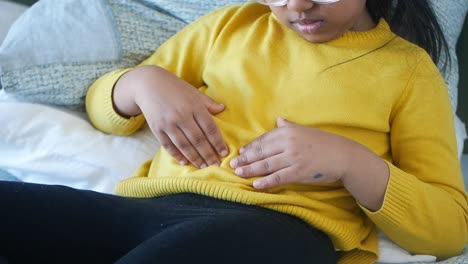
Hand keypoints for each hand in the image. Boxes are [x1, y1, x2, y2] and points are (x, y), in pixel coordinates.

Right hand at [114, 66, 228, 167]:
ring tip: (203, 167)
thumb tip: (222, 109)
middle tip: (216, 165)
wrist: (148, 84)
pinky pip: (169, 145)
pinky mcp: (157, 129)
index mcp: (194, 106)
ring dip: (195, 158)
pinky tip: (185, 162)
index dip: (218, 142)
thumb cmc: (175, 88)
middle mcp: (182, 116)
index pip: (210, 128)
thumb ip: (208, 103)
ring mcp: (168, 123)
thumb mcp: (193, 92)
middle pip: (198, 140)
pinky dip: (177, 155)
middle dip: (208, 154)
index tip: (224, 153)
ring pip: (184, 145)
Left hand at [230, 117, 352, 188]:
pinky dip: (265, 181)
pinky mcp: (299, 172)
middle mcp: (288, 143)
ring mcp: (293, 158)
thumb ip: (290, 126)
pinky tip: (255, 184)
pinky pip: (278, 177)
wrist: (344, 155)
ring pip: (266, 165)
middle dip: (245, 159)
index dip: (250, 147)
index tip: (240, 152)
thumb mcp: (305, 130)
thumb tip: (279, 120)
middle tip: (232, 164)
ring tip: (238, 173)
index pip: (264, 140)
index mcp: (288, 131)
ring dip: (250, 169)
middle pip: (261, 152)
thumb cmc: (324, 143)